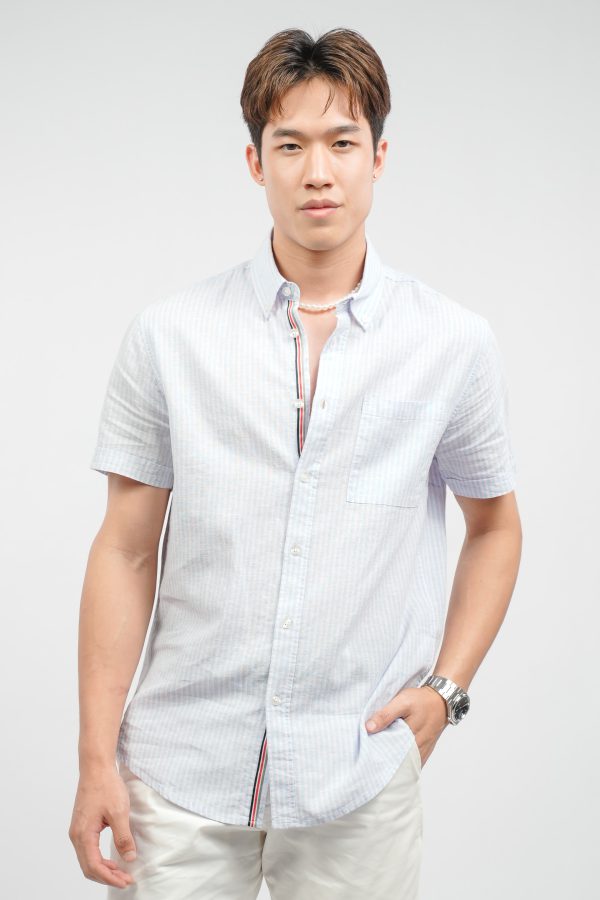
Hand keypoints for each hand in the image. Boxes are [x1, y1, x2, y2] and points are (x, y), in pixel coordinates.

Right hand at [68, 764, 136, 889]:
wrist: (96, 767)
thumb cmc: (106, 786)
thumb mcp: (119, 812)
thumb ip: (123, 837)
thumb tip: (129, 858)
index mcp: (83, 834)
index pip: (94, 866)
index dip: (110, 877)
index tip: (126, 880)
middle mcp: (76, 835)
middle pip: (88, 867)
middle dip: (107, 876)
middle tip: (126, 880)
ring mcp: (77, 831)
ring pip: (87, 860)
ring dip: (103, 869)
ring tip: (121, 872)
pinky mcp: (82, 826)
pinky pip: (88, 850)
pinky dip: (99, 859)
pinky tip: (112, 859)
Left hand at [365, 685, 448, 766]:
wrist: (442, 700)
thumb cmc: (421, 700)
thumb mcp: (402, 702)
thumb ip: (386, 715)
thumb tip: (369, 728)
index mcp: (410, 735)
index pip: (390, 753)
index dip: (378, 756)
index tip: (366, 757)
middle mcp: (418, 747)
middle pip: (399, 761)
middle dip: (385, 763)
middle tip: (371, 763)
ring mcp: (424, 750)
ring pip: (408, 764)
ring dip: (396, 765)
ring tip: (382, 765)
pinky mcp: (426, 749)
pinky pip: (416, 762)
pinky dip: (407, 764)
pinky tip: (397, 765)